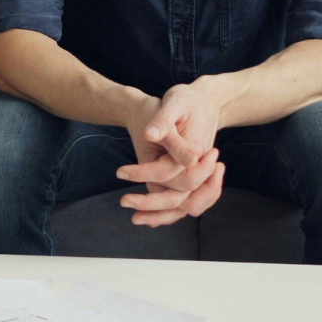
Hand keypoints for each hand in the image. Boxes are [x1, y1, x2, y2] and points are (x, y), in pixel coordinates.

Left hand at [116, 92, 224, 226]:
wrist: (201, 103)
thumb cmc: (185, 101)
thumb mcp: (174, 103)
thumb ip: (164, 122)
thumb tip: (149, 134)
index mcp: (195, 152)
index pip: (167, 172)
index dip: (142, 173)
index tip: (120, 171)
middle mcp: (199, 169)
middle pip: (179, 198)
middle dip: (151, 203)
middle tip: (123, 201)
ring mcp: (198, 176)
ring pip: (184, 207)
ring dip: (161, 216)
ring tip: (136, 219)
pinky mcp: (192, 180)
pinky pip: (183, 203)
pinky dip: (169, 213)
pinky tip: (149, 219)